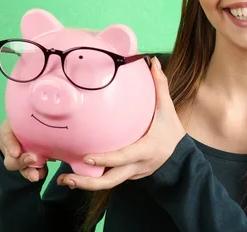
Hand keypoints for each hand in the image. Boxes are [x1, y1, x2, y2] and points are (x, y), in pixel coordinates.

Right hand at [0, 119, 49, 182]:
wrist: (30, 125)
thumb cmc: (28, 117)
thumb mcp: (25, 113)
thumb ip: (31, 115)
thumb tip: (49, 113)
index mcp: (9, 129)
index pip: (7, 136)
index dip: (10, 144)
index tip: (16, 152)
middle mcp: (11, 145)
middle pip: (11, 158)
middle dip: (21, 162)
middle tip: (32, 158)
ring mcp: (20, 156)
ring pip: (20, 168)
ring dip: (28, 172)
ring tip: (36, 176)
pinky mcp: (30, 162)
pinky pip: (30, 170)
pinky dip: (37, 173)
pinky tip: (41, 174)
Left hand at [57, 56, 185, 190]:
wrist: (182, 159)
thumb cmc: (172, 132)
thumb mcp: (167, 109)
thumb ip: (160, 85)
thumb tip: (154, 62)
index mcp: (145, 151)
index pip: (122, 158)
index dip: (105, 160)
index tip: (87, 157)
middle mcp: (136, 167)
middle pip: (109, 181)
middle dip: (86, 182)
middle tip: (65, 178)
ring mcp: (132, 174)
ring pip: (107, 184)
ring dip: (85, 183)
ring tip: (64, 179)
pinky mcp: (128, 176)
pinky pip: (109, 179)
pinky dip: (93, 179)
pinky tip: (76, 175)